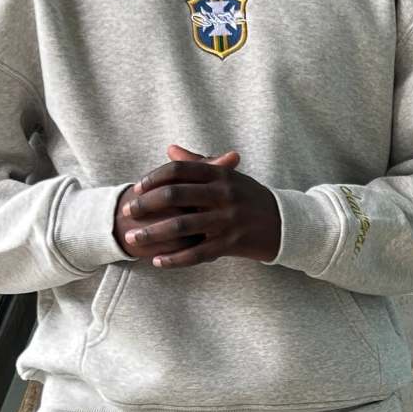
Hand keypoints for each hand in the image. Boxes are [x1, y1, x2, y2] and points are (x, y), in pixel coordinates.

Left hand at [113, 142, 282, 267]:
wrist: (285, 224)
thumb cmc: (250, 198)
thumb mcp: (229, 176)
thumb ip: (199, 163)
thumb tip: (171, 149)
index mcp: (221, 175)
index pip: (180, 170)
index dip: (154, 177)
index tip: (137, 188)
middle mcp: (223, 195)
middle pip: (175, 195)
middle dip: (146, 204)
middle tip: (127, 212)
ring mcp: (227, 220)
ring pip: (181, 226)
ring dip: (152, 233)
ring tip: (133, 239)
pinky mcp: (231, 244)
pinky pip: (196, 253)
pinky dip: (174, 259)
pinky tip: (157, 261)